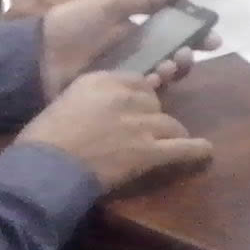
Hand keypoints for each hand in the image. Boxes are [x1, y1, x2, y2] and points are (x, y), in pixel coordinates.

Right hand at [17, 71, 211, 194]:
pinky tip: (206, 151)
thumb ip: (92, 99)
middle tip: (141, 133)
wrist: (43, 168)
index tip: (136, 109)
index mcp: (101, 80)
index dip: (140, 98)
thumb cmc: (43, 139)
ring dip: (168, 135)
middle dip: (151, 117)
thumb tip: (109, 107)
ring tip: (166, 145)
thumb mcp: (64, 103)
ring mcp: (140, 124)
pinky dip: (197, 150)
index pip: (137, 81)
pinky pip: (183, 148)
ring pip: (170, 124)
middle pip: (155, 103)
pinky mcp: (148, 150)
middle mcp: (125, 97)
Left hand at [38, 0, 191, 97]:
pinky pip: (142, 93)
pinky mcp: (115, 94)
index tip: (212, 40)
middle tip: (186, 55)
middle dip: (186, 57)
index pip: (173, 33)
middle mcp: (134, 52)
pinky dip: (151, 87)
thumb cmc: (73, 24)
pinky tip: (150, 81)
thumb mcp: (109, 2)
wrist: (38, 56)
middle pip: (172, 57)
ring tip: (165, 67)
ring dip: (171, 70)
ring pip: (161, 76)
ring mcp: (125, 75)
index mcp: (133, 30)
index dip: (194, 36)